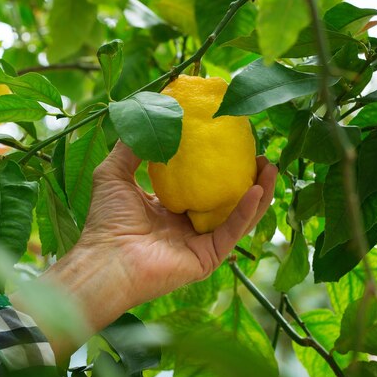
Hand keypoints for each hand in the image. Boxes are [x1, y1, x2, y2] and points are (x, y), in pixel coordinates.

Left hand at [77, 141, 278, 306]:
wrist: (106, 261)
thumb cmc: (107, 221)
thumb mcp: (114, 173)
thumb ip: (130, 147)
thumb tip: (146, 115)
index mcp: (168, 208)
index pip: (200, 184)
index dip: (217, 164)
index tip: (231, 140)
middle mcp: (187, 225)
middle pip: (226, 199)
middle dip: (247, 177)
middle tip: (260, 153)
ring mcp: (200, 242)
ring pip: (238, 216)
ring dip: (258, 192)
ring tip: (270, 167)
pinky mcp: (208, 257)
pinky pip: (233, 232)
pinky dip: (247, 211)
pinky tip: (258, 189)